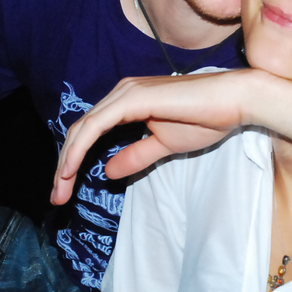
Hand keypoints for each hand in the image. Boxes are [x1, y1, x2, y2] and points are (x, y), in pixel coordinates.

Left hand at [51, 70, 256, 204]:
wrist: (234, 101)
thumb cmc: (206, 119)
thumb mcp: (164, 145)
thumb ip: (135, 156)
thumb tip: (108, 171)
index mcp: (128, 102)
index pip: (91, 132)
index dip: (74, 160)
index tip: (65, 190)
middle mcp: (122, 93)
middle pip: (81, 131)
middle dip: (64, 166)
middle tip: (57, 197)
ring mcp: (126, 93)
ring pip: (83, 129)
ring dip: (66, 161)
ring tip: (60, 190)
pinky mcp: (132, 99)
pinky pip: (96, 126)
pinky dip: (79, 148)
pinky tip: (70, 168)